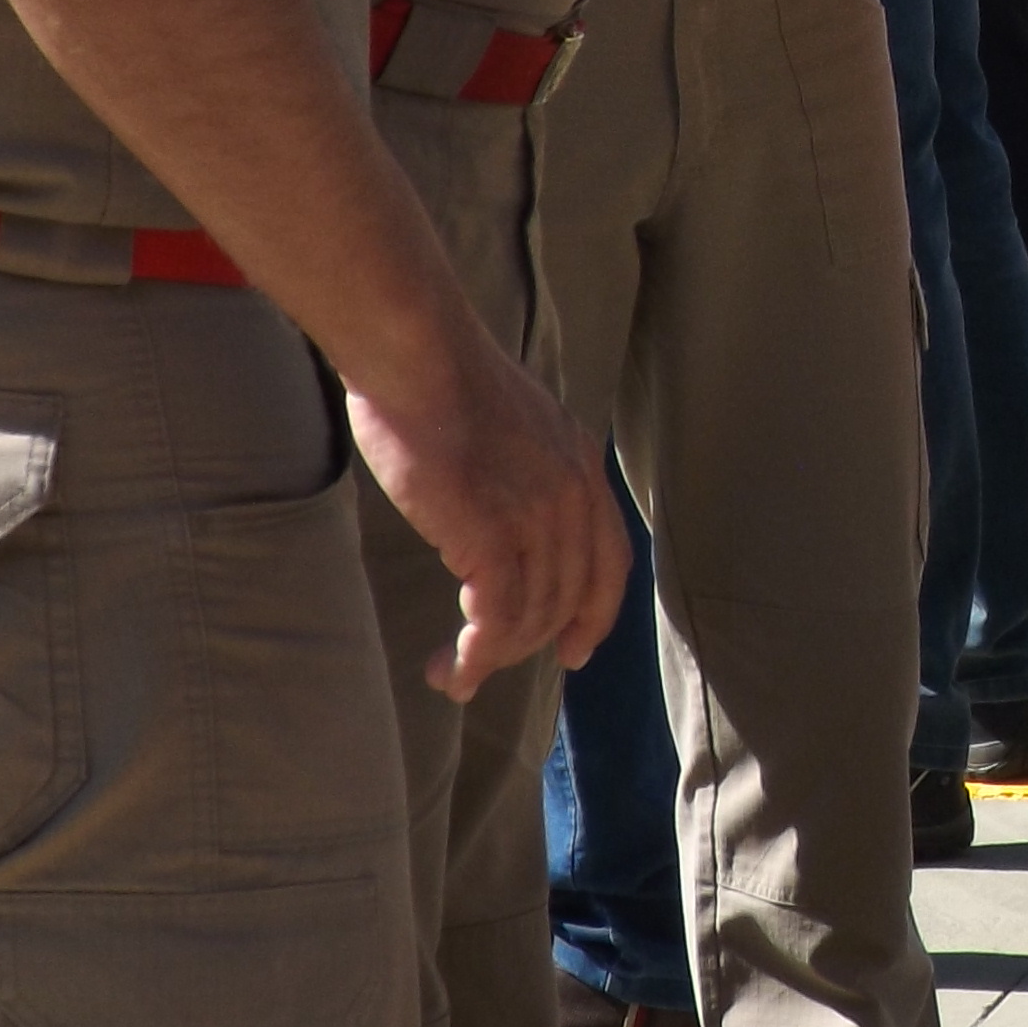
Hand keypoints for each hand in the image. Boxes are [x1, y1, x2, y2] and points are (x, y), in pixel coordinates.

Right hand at [340, 326, 623, 698]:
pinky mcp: (493, 536)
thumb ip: (522, 468)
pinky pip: (495, 618)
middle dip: (527, 645)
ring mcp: (538, 517)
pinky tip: (452, 667)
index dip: (595, 615)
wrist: (417, 352)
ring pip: (530, 616)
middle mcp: (572, 496)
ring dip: (491, 659)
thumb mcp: (510, 423)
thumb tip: (500, 509)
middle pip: (567, 599)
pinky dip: (475, 654)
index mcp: (581, 467)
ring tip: (450, 673)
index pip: (610, 562)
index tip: (573, 651)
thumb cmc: (440, 379)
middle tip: (480, 665)